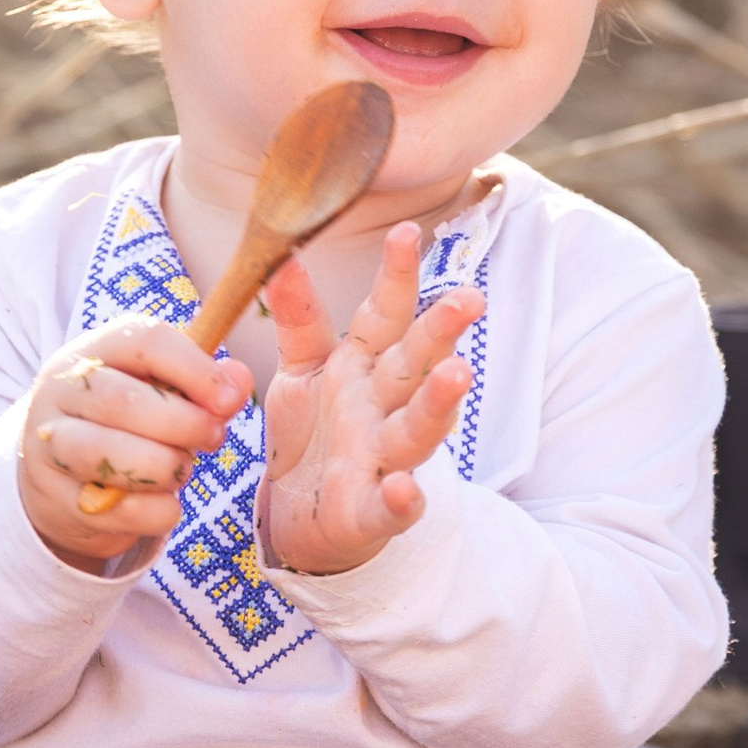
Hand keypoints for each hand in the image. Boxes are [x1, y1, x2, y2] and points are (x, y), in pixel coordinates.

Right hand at [18, 320, 249, 570]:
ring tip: (183, 469)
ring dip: (164, 466)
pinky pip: (113, 507)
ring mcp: (49, 445)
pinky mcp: (56, 498)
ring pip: (106, 452)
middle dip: (183, 424)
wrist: (59, 476)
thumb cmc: (122, 423)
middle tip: (213, 438)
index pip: (144, 341)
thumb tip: (238, 379)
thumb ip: (202, 383)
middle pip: (122, 400)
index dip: (194, 370)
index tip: (228, 400)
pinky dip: (154, 510)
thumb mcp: (157, 390)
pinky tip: (167, 505)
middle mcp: (61, 390)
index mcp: (95, 350)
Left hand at [258, 224, 479, 577]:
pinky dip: (402, 501)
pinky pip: (391, 508)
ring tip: (456, 375)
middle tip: (468, 299)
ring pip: (417, 428)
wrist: (302, 516)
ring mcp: (383, 458)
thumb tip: (279, 257)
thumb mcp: (300, 368)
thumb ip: (297, 317)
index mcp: (365, 365)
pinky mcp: (372, 512)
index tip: (408, 232)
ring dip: (437, 403)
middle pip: (415, 364)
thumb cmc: (313, 433)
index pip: (385, 314)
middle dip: (440, 332)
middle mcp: (383, 406)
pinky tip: (407, 490)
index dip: (396, 276)